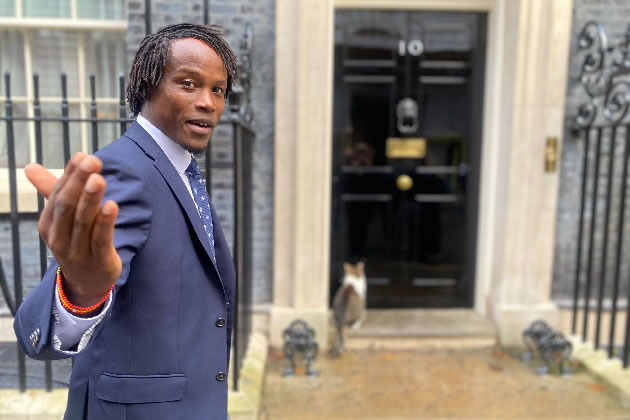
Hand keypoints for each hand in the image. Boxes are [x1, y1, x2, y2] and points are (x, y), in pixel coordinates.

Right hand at [25, 152, 121, 308]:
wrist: (87, 282)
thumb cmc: (76, 241)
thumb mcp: (62, 218)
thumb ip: (51, 190)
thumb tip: (29, 166)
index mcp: (49, 223)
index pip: (57, 194)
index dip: (71, 174)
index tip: (82, 155)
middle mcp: (59, 236)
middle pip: (67, 206)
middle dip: (79, 182)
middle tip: (92, 161)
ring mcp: (78, 250)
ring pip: (82, 222)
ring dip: (91, 199)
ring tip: (99, 178)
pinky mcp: (99, 260)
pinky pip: (100, 239)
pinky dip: (105, 222)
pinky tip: (112, 205)